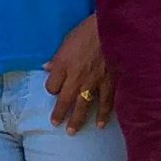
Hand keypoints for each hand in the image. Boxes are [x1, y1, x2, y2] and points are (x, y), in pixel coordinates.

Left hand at [44, 13, 115, 129]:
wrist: (113, 29)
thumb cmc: (88, 31)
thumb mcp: (67, 40)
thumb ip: (58, 57)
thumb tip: (47, 67)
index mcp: (63, 65)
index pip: (51, 86)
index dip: (52, 88)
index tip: (54, 89)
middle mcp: (76, 77)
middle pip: (64, 100)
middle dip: (59, 113)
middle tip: (56, 124)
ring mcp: (93, 82)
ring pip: (83, 106)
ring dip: (78, 119)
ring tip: (73, 131)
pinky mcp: (110, 83)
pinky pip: (106, 103)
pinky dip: (104, 114)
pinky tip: (100, 124)